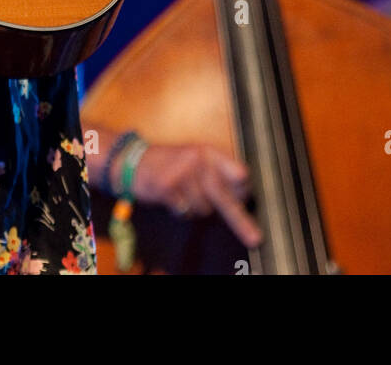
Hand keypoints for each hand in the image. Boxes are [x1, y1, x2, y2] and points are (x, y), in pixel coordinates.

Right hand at [130, 143, 261, 247]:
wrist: (135, 161)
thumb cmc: (172, 163)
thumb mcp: (197, 159)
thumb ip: (220, 174)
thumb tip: (244, 192)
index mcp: (210, 152)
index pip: (238, 174)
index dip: (244, 191)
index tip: (248, 202)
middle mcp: (198, 159)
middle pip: (225, 197)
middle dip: (240, 221)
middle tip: (255, 238)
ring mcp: (183, 173)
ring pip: (204, 209)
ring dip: (196, 208)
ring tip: (184, 192)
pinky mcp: (168, 186)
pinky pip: (185, 212)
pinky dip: (181, 211)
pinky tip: (173, 197)